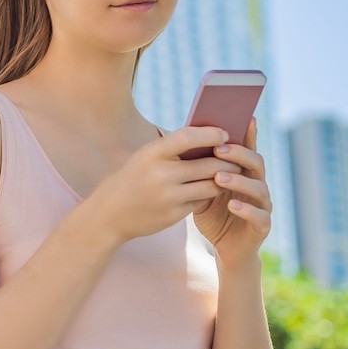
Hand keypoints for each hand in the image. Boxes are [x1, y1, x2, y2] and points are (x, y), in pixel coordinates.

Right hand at [87, 126, 244, 242]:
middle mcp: (161, 174)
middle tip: (239, 157)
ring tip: (230, 174)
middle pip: (207, 164)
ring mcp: (168, 197)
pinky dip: (208, 194)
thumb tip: (208, 137)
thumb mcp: (144, 157)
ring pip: (210, 185)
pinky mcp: (173, 215)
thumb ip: (171, 148)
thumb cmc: (131, 179)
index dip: (210, 134)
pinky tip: (210, 190)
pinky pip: (201, 201)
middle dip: (228, 161)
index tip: (224, 133)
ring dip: (223, 179)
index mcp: (151, 153)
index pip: (188, 137)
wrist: (109, 214)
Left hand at [191, 117, 272, 270]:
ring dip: (239, 181)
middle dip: (239, 155)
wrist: (224, 249)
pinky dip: (246, 210)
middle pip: (256, 163)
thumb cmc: (212, 215)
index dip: (248, 134)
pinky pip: (260, 216)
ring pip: (259, 188)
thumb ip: (199, 170)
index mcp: (243, 173)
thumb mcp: (201, 189)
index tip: (244, 117)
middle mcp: (257, 186)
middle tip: (219, 150)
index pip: (247, 149)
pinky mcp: (262, 227)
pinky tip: (232, 205)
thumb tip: (182, 144)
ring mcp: (262, 206)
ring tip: (219, 178)